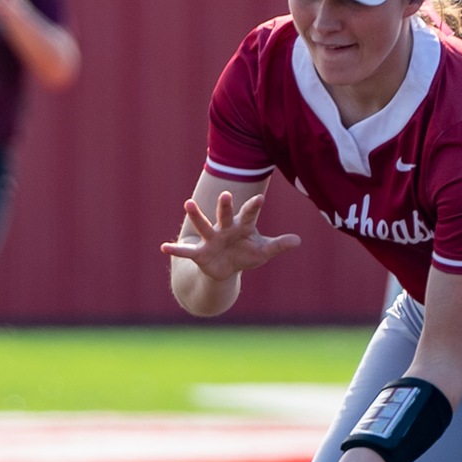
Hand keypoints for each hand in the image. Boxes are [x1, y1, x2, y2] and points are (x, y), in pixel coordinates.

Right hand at [162, 189, 300, 280]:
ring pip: (203, 225)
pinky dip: (176, 250)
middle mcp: (224, 228)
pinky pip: (186, 251)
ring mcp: (210, 239)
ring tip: (188, 203)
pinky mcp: (200, 253)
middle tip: (225, 193)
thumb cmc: (246, 253)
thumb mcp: (263, 251)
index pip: (249, 214)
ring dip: (196, 215)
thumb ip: (279, 245)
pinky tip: (163, 248)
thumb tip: (298, 241)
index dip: (254, 207)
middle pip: (224, 215)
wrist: (227, 268)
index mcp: (241, 225)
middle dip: (224, 205)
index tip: (261, 199)